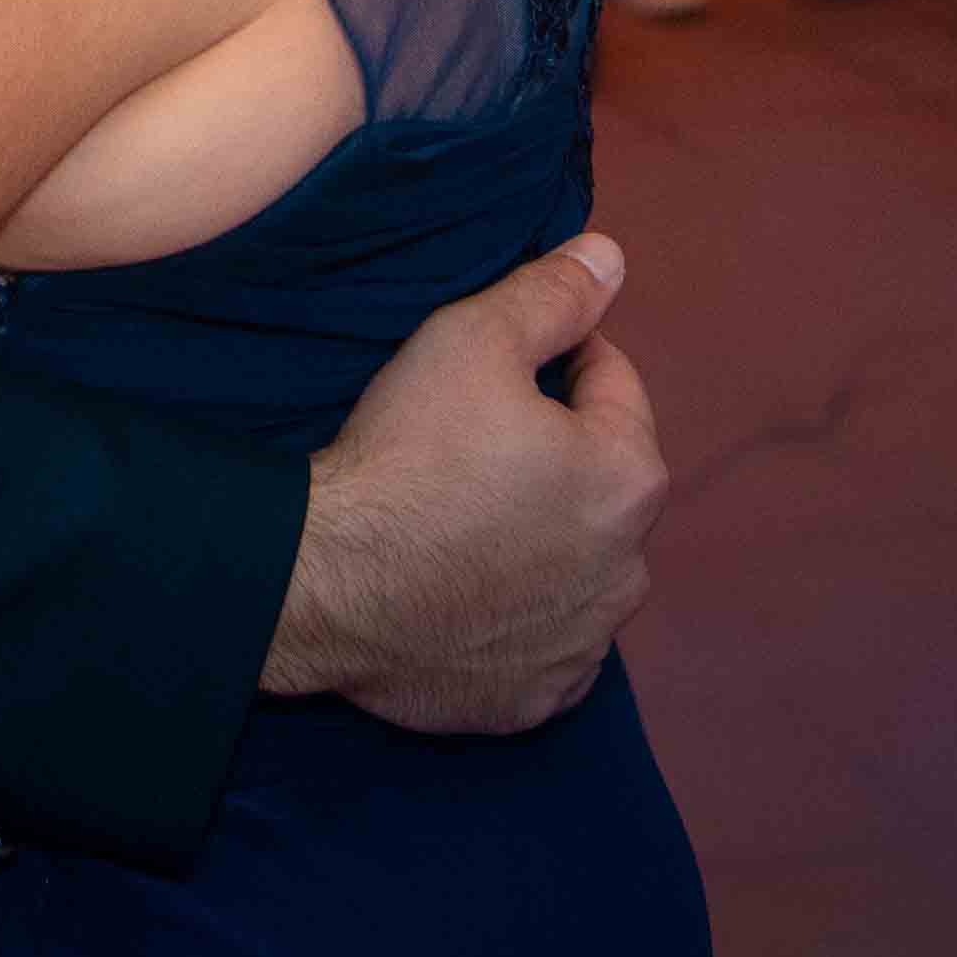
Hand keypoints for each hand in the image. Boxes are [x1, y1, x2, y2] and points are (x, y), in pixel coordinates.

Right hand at [262, 235, 659, 733]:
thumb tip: (612, 257)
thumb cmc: (406, 455)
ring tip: (462, 518)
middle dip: (554, 452)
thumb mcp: (469, 342)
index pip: (611, 384)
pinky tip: (462, 591)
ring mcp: (584, 645)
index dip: (555, 356)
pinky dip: (516, 613)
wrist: (327, 584)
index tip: (495, 365)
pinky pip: (542, 639)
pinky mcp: (536, 698)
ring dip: (543, 537)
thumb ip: (551, 297)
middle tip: (469, 439)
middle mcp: (629, 569)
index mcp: (628, 477)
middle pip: (597, 480)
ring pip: (577, 564)